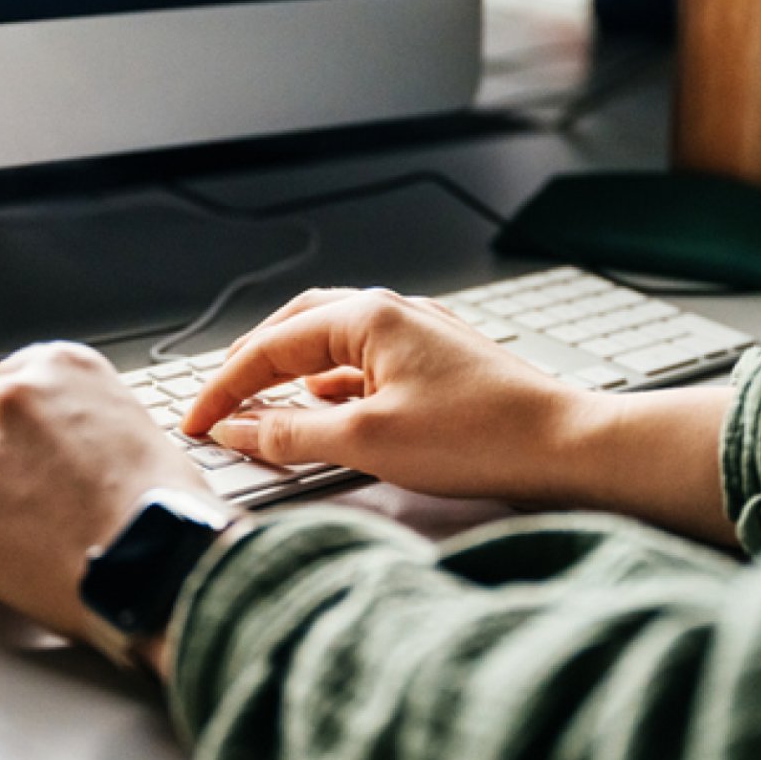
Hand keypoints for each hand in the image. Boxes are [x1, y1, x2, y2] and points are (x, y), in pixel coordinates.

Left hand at [0, 342, 210, 646]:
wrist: (162, 562)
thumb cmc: (168, 508)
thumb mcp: (141, 429)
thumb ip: (92, 421)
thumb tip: (74, 446)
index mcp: (65, 368)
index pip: (12, 374)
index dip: (11, 414)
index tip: (15, 436)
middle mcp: (16, 398)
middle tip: (1, 477)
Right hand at [182, 288, 739, 545]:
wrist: (565, 446)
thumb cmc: (479, 437)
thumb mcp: (367, 441)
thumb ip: (290, 434)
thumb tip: (238, 430)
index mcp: (369, 315)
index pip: (271, 344)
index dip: (225, 387)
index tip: (195, 422)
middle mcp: (394, 312)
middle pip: (298, 327)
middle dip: (253, 366)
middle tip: (219, 404)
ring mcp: (421, 335)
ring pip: (334, 343)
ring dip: (292, 374)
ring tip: (262, 410)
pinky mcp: (442, 363)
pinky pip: (368, 363)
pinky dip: (333, 385)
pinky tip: (328, 412)